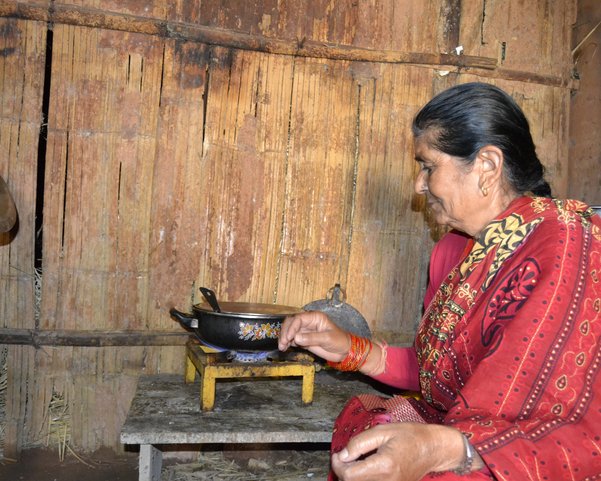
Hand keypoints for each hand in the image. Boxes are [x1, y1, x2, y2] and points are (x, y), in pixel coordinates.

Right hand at [277, 310, 349, 361]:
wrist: (344, 351)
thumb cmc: (339, 341)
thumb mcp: (327, 338)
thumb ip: (312, 338)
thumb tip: (296, 338)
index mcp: (315, 317)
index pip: (298, 319)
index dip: (291, 327)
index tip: (288, 338)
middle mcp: (308, 322)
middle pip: (291, 323)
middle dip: (285, 332)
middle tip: (283, 343)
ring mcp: (305, 331)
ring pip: (289, 331)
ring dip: (284, 338)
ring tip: (282, 347)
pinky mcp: (303, 340)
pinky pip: (292, 339)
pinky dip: (287, 343)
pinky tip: (284, 348)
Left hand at [331, 423, 466, 480]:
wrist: (433, 448)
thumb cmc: (410, 436)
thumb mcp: (383, 431)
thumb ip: (360, 443)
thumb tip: (343, 455)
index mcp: (383, 465)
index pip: (349, 475)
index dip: (338, 464)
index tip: (338, 454)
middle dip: (344, 470)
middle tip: (347, 455)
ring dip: (353, 475)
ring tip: (357, 460)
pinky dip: (364, 478)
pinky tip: (367, 467)